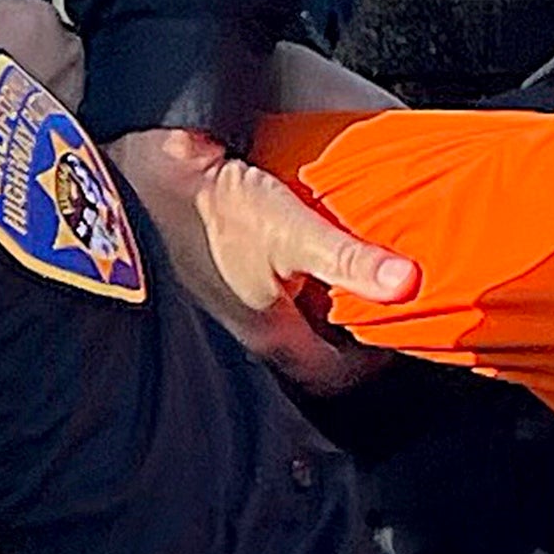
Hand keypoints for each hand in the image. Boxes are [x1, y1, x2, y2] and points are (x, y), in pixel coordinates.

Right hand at [115, 120, 413, 390]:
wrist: (144, 177)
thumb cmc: (211, 208)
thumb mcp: (293, 230)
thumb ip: (352, 260)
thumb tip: (410, 285)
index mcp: (270, 333)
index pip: (332, 375)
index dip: (370, 362)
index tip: (396, 334)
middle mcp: (246, 329)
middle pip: (310, 348)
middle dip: (346, 328)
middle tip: (378, 298)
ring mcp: (225, 303)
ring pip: (287, 318)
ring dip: (319, 300)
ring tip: (345, 267)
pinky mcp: (213, 273)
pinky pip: (265, 289)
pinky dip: (292, 276)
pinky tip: (299, 241)